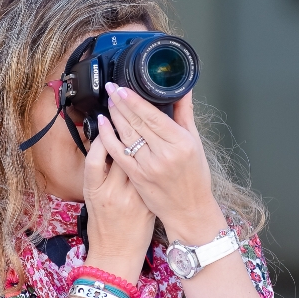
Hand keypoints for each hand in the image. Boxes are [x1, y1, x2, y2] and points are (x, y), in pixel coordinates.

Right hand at [83, 133, 154, 284]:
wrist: (116, 254)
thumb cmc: (102, 226)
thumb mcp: (92, 198)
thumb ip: (99, 174)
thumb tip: (106, 145)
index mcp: (95, 190)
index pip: (96, 157)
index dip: (103, 137)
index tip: (107, 120)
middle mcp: (113, 192)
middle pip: (122, 155)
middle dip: (126, 133)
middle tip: (130, 114)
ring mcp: (133, 198)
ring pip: (141, 164)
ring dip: (145, 145)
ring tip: (148, 127)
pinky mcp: (148, 204)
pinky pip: (152, 178)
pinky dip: (156, 164)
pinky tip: (159, 151)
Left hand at [97, 84, 226, 244]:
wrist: (188, 208)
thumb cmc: (195, 176)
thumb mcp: (195, 142)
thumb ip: (185, 114)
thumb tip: (182, 89)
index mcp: (181, 143)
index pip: (153, 116)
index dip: (134, 101)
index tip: (122, 88)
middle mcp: (164, 155)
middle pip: (137, 123)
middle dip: (121, 104)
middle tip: (111, 88)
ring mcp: (148, 167)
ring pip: (126, 136)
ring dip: (114, 117)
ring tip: (109, 102)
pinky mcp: (136, 177)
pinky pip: (118, 153)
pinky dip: (108, 137)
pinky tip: (103, 124)